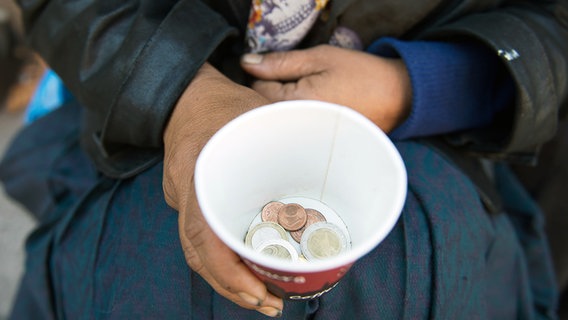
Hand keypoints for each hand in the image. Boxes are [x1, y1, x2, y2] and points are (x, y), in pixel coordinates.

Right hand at [163, 63, 282, 317]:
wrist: (186, 97)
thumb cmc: (226, 103)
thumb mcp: (259, 112)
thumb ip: (287, 137)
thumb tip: (334, 155)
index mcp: (199, 168)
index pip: (202, 231)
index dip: (227, 270)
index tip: (257, 291)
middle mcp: (186, 190)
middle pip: (200, 252)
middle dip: (233, 286)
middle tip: (269, 303)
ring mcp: (184, 198)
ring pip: (200, 251)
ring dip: (229, 278)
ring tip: (262, 296)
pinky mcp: (191, 202)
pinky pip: (203, 237)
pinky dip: (224, 259)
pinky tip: (248, 268)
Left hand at [241, 45, 411, 131]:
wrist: (398, 98)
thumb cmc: (361, 75)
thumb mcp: (320, 59)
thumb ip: (280, 62)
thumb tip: (247, 62)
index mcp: (294, 104)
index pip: (256, 89)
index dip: (266, 75)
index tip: (285, 72)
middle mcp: (295, 129)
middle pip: (263, 110)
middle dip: (272, 96)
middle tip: (300, 86)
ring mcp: (305, 142)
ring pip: (277, 123)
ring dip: (284, 111)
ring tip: (311, 101)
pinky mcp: (316, 148)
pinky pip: (293, 133)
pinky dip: (298, 123)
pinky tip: (315, 116)